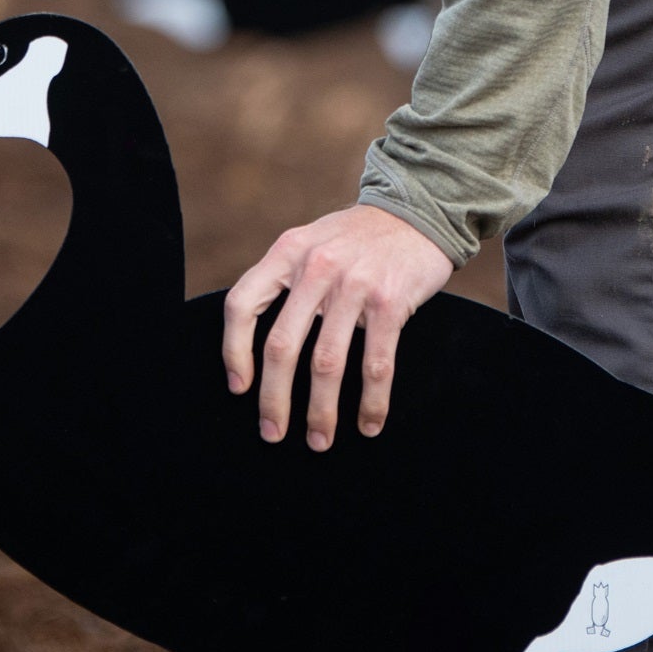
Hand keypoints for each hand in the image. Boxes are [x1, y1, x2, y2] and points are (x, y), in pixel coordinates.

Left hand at [223, 204, 453, 451]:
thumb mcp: (311, 241)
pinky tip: (370, 423)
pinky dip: (372, 402)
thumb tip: (258, 345)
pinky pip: (376, 364)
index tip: (239, 388)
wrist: (418, 211)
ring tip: (320, 440)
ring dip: (321, 412)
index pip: (242, 305)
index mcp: (288, 251)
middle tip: (272, 432)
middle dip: (274, 399)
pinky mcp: (390, 300)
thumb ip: (285, 278)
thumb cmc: (358, 237)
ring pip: (327, 363)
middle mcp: (316, 266)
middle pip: (282, 346)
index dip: (234, 351)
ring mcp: (354, 283)